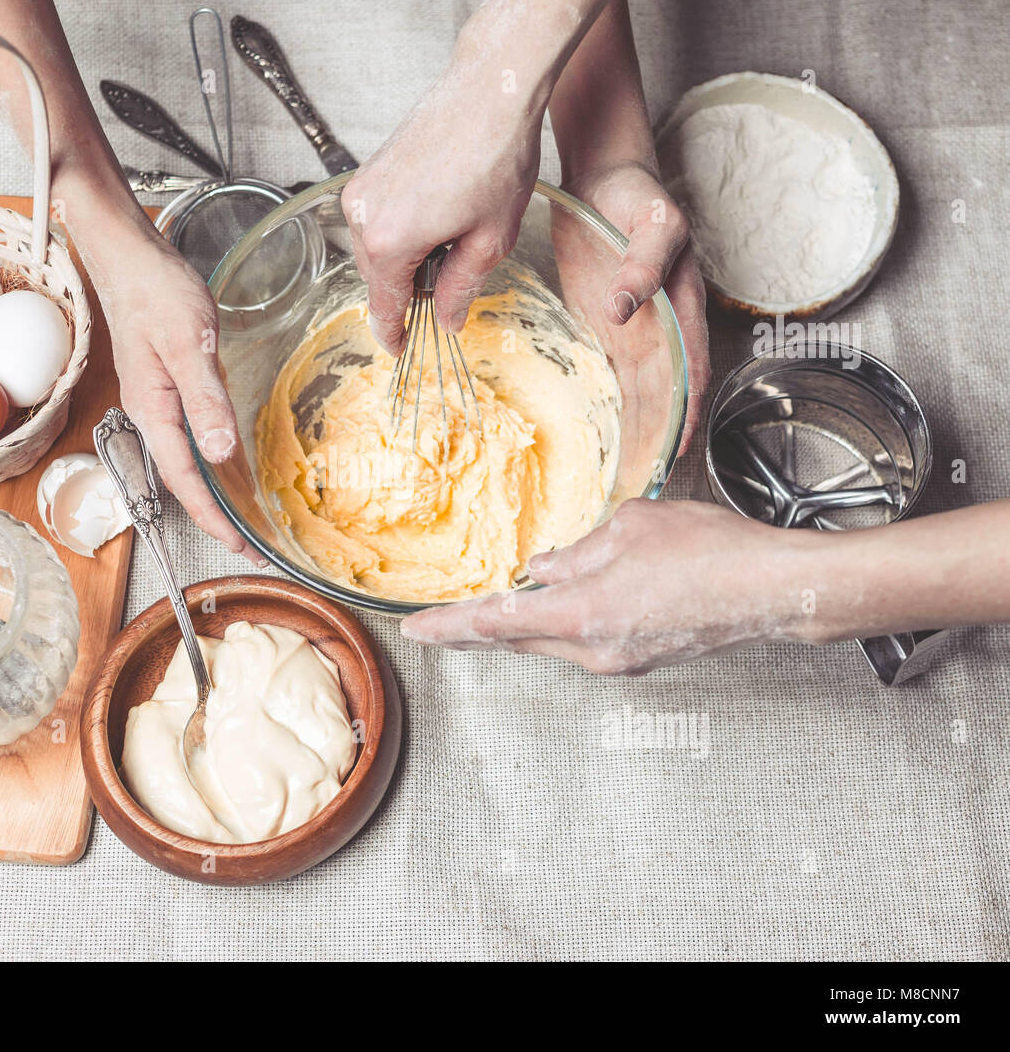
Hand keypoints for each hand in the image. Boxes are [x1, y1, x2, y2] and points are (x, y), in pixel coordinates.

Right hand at [83, 219, 264, 564]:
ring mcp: (157, 402)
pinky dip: (210, 461)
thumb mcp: (188, 345)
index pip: (183, 480)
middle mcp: (150, 414)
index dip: (212, 516)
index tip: (239, 544)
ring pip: (185, 462)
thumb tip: (219, 453)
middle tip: (250, 542)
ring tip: (244, 516)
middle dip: (214, 515)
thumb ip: (205, 400)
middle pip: (182, 480)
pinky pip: (188, 437)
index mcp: (152, 411)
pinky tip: (229, 463)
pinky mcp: (166, 387)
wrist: (130, 256)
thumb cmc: (156, 292)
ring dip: (213, 492)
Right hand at [342, 71, 543, 353]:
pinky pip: (377, 219)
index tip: (401, 349)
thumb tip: (447, 320)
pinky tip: (440, 212)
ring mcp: (362, 190)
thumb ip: (461, 288)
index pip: (385, 306)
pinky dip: (403, 228)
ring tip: (454, 233)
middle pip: (379, 277)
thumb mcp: (490, 240)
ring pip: (377, 248)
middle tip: (449, 282)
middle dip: (409, 288)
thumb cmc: (495, 158)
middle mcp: (363, 217)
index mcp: (390, 243)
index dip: (395, 334)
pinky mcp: (368, 171)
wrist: (489, 91)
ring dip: (408, 255)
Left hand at [400, 499, 807, 673]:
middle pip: (514, 642)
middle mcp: (594, 650)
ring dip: (512, 630)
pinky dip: (552, 629)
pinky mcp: (638, 660)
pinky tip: (549, 610)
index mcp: (583, 614)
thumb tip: (543, 566)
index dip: (450, 627)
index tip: (417, 632)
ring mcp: (617, 662)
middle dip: (470, 634)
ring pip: (546, 645)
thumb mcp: (630, 528)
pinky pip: (578, 644)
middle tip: (432, 630)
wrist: (774, 590)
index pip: (496, 623)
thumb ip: (575, 551)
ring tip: (479, 618)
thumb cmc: (712, 552)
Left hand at [567, 161, 709, 450]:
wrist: (602, 175)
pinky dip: (608, 400)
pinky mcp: (604, 323)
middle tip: (644, 474)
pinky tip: (599, 429)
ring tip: (623, 466)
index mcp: (683, 304)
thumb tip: (626, 309)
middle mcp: (661, 323)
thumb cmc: (636, 192)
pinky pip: (609, 370)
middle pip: (664, 389)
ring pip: (637, 387)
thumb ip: (643, 264)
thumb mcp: (651, 221)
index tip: (676, 445)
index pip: (690, 368)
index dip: (686, 408)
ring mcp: (633, 326)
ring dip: (633, 424)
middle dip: (657, 431)